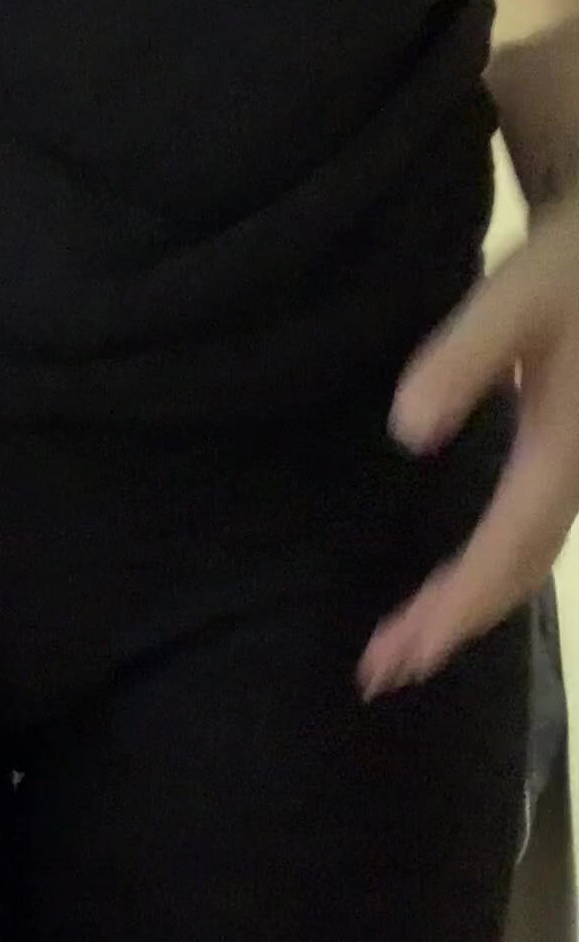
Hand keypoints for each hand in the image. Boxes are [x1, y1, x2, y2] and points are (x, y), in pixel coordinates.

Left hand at [357, 184, 578, 699]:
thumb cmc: (576, 267)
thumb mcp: (520, 293)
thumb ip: (466, 356)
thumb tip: (406, 431)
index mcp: (568, 450)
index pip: (506, 548)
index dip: (455, 608)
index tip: (398, 656)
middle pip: (519, 570)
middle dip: (452, 626)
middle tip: (381, 673)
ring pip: (530, 558)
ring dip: (470, 605)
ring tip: (408, 643)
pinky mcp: (574, 456)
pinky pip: (534, 533)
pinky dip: (492, 569)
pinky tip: (460, 579)